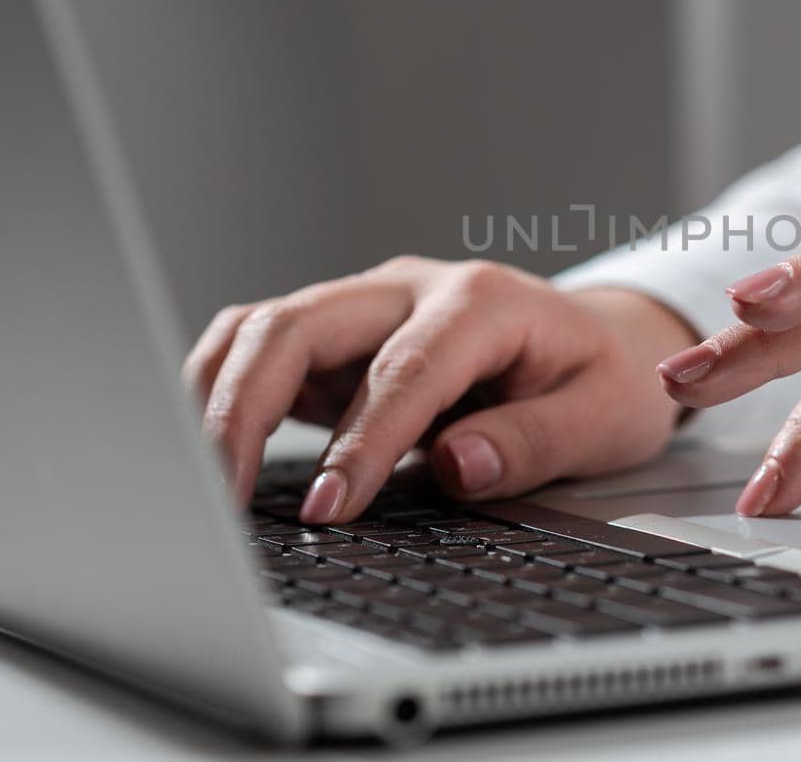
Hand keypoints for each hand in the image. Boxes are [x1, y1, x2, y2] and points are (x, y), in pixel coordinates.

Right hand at [184, 258, 697, 521]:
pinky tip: (213, 452)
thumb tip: (457, 465)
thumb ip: (533, 441)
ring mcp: (368, 308)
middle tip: (220, 496)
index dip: (360, 441)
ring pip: (262, 328)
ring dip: (217, 396)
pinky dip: (224, 394)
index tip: (329, 509)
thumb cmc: (604, 378)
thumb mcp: (603, 416)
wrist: (603, 344)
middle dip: (246, 407)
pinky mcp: (340, 340)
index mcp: (482, 301)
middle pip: (299, 324)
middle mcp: (411, 291)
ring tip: (196, 479)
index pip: (402, 369)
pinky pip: (260, 351)